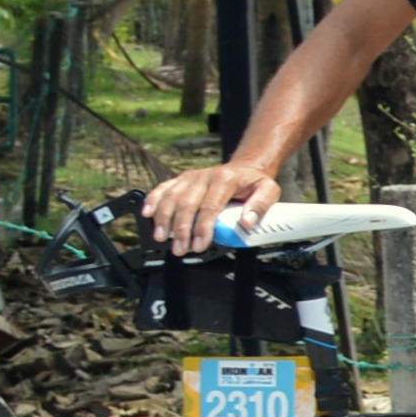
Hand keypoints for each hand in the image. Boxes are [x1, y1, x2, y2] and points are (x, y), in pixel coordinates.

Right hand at [140, 162, 277, 253]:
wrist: (245, 168)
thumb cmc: (254, 182)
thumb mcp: (269, 190)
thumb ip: (260, 206)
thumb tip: (246, 222)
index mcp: (225, 180)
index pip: (210, 206)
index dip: (202, 228)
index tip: (199, 244)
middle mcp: (204, 177)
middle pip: (186, 204)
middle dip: (180, 229)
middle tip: (180, 249)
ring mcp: (190, 178)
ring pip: (170, 197)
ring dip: (163, 219)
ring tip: (161, 238)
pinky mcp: (181, 179)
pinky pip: (162, 188)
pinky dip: (152, 200)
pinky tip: (146, 214)